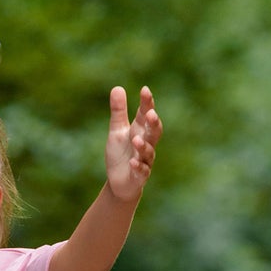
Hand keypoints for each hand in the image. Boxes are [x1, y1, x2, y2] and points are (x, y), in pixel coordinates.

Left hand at [105, 86, 161, 202]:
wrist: (119, 182)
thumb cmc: (120, 154)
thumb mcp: (116, 131)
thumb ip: (118, 112)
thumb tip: (117, 87)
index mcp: (140, 130)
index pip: (146, 113)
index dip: (147, 103)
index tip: (145, 90)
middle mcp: (146, 143)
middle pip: (154, 132)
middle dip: (153, 123)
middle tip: (150, 114)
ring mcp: (145, 160)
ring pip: (148, 151)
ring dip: (143, 145)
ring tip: (135, 138)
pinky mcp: (140, 176)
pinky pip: (142, 170)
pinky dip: (138, 166)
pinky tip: (132, 162)